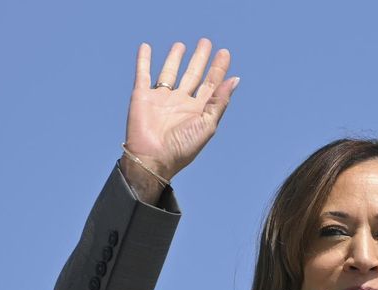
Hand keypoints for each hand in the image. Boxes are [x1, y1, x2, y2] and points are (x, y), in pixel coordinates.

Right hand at [122, 38, 238, 193]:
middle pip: (192, 75)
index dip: (218, 69)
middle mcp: (180, 103)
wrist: (152, 158)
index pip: (210, 84)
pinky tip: (146, 47)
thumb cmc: (182, 146)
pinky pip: (143, 74)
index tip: (224, 53)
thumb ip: (220, 101)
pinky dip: (143, 60)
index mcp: (197, 110)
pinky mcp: (142, 96)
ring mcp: (161, 99)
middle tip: (205, 42)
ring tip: (181, 45)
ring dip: (174, 59)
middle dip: (199, 59)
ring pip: (169, 73)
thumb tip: (234, 79)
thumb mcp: (207, 124)